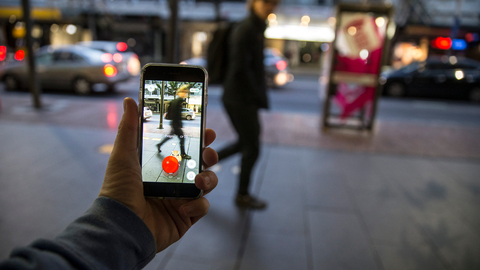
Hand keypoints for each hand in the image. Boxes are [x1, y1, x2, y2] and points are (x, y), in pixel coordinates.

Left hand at [99, 97, 217, 252]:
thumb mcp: (123, 155)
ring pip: (207, 185)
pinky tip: (183, 206)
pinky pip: (202, 208)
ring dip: (208, 179)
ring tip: (199, 181)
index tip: (207, 130)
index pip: (184, 149)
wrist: (120, 226)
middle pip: (201, 165)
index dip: (198, 140)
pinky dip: (197, 205)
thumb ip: (129, 128)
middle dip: (209, 157)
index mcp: (160, 167)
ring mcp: (180, 200)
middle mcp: (173, 182)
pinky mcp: (185, 218)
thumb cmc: (118, 190)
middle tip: (208, 154)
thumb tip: (129, 100)